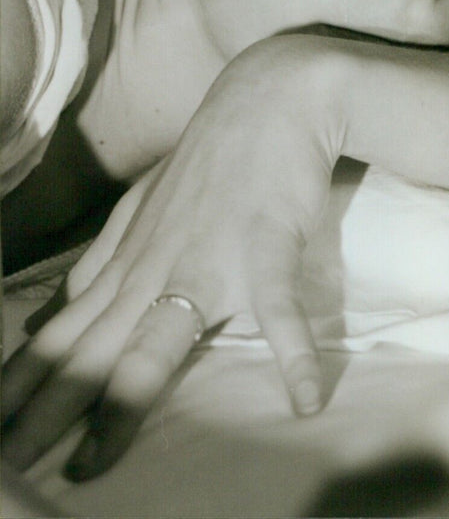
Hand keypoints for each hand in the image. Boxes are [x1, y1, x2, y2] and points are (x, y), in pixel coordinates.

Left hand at [1, 36, 344, 479]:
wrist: (270, 98)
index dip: (25, 388)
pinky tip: (305, 399)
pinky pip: (278, 309)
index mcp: (127, 263)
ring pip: (148, 344)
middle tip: (5, 464)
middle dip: (40, 412)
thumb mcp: (141, 205)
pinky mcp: (266, 249)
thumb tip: (49, 314)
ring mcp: (206, 261)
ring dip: (114, 406)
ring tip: (85, 462)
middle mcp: (154, 270)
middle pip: (87, 353)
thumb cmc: (210, 155)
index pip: (64, 338)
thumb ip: (100, 260)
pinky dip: (292, 354)